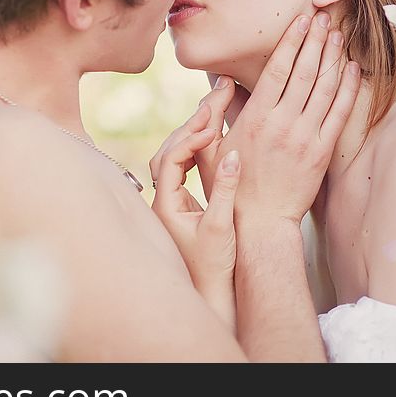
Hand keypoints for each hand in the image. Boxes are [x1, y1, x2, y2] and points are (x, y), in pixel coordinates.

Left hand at [149, 104, 240, 329]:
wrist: (210, 293)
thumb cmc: (214, 267)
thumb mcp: (222, 226)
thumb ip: (225, 190)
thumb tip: (232, 155)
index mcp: (166, 205)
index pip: (171, 159)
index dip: (191, 139)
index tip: (214, 127)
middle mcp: (162, 200)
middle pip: (169, 152)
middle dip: (190, 127)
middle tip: (212, 103)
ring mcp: (171, 201)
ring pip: (174, 157)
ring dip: (192, 135)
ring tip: (213, 112)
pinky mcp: (182, 204)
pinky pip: (183, 166)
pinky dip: (196, 149)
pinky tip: (212, 138)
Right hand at [195, 11, 360, 228]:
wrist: (260, 223)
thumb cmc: (230, 185)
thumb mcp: (209, 148)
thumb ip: (214, 113)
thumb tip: (223, 82)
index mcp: (255, 119)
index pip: (276, 70)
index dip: (290, 42)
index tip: (300, 20)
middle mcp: (282, 124)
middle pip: (304, 72)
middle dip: (315, 41)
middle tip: (323, 17)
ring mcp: (305, 138)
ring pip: (324, 88)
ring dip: (332, 57)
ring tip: (338, 34)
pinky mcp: (322, 152)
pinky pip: (339, 113)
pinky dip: (347, 88)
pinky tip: (351, 69)